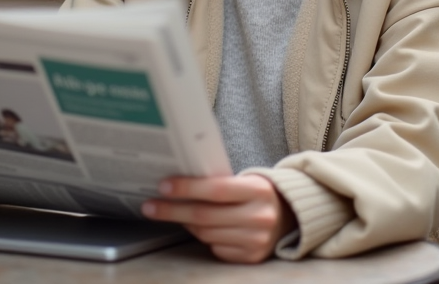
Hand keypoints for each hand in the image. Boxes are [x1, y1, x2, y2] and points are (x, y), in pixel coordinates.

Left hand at [141, 175, 295, 262]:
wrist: (289, 217)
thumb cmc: (257, 194)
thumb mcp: (245, 181)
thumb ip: (219, 183)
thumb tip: (177, 185)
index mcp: (259, 190)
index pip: (216, 189)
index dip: (187, 188)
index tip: (163, 186)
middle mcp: (261, 217)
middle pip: (205, 216)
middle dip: (172, 210)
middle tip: (149, 206)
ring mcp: (257, 241)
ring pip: (206, 234)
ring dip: (187, 223)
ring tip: (176, 213)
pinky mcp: (252, 258)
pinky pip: (215, 248)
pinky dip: (205, 238)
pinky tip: (203, 228)